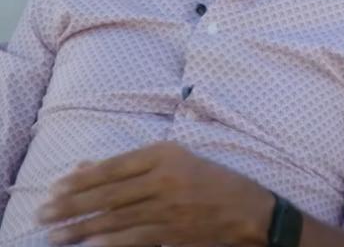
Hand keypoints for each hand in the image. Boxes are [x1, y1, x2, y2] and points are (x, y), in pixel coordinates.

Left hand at [37, 141, 274, 246]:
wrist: (252, 211)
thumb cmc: (215, 183)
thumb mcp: (178, 162)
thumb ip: (134, 165)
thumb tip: (87, 167)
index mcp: (167, 154)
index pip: (115, 165)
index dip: (82, 179)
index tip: (56, 188)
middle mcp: (166, 177)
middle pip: (109, 192)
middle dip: (72, 205)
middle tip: (44, 213)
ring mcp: (170, 206)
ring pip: (116, 216)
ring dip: (81, 227)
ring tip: (55, 234)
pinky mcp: (174, 231)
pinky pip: (135, 237)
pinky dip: (111, 241)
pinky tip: (89, 245)